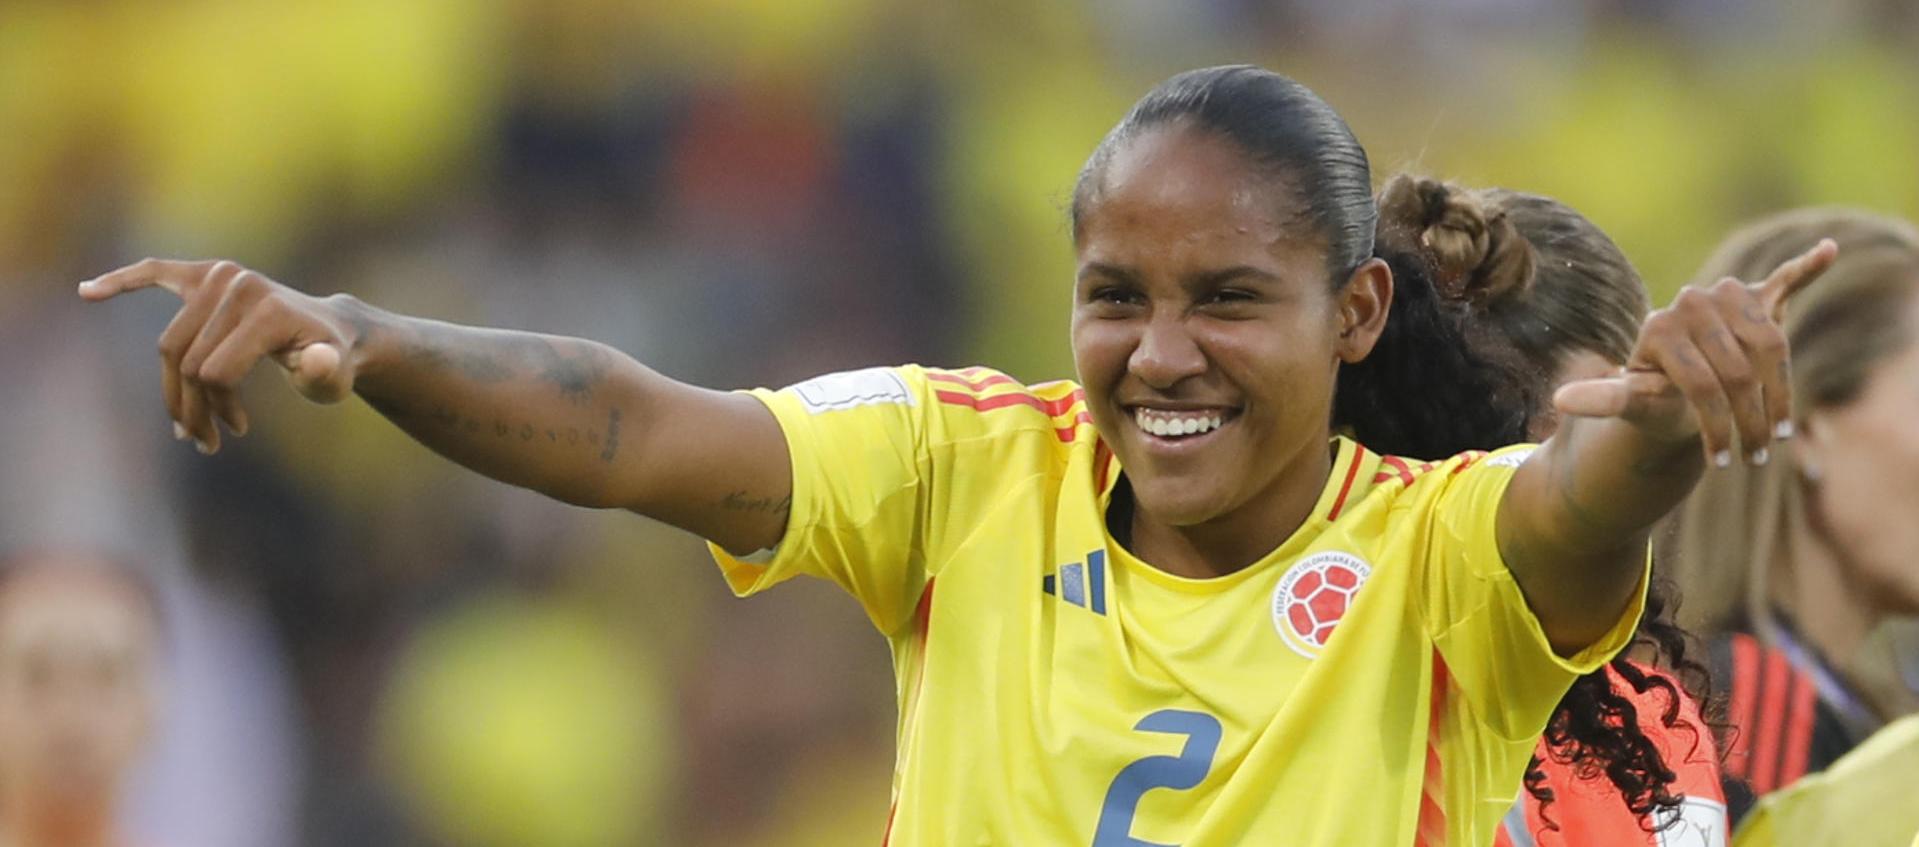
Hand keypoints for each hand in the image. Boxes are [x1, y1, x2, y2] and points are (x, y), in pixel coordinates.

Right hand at [78, 259, 359, 453]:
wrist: (333, 332)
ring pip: (172, 345)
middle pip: (188, 360)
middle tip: (209, 441)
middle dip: (194, 407)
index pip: (214, 370)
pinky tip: (87, 292)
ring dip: (176, 390)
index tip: (237, 430)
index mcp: (268, 310)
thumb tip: (316, 360)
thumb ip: (326, 373)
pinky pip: (155, 274)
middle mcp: (239, 284)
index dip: (219, 408)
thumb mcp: (336, 376)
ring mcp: (220, 275)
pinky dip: (122, 281)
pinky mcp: (203, 273)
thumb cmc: (331, 361)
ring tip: (196, 428)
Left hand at [1552, 239, 1837, 466]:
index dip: (1714, 427)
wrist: (1674, 385)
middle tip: (1756, 456)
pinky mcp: (1756, 300)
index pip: (1703, 383)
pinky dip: (1806, 267)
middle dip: (1750, 419)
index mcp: (1661, 324)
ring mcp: (1727, 299)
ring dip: (1780, 392)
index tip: (1720, 462)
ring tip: (1778, 433)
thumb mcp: (1630, 403)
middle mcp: (1693, 302)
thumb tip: (1561, 399)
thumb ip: (1604, 398)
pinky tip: (1829, 250)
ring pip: (1771, 347)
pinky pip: (1783, 281)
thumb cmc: (1654, 398)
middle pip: (1741, 369)